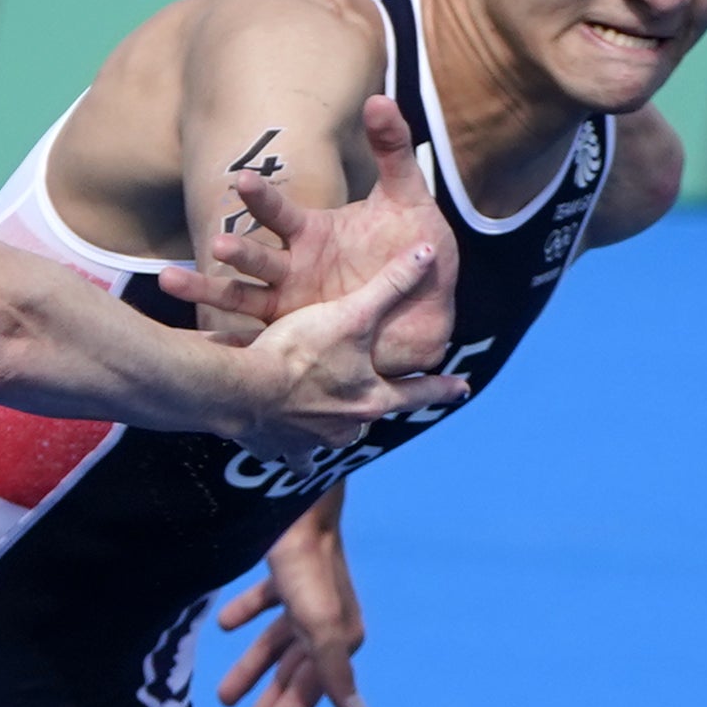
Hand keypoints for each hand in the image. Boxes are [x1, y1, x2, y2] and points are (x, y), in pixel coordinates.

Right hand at [164, 95, 461, 383]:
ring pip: (242, 297)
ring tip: (174, 283)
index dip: (262, 197)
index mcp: (312, 232)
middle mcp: (293, 267)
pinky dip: (231, 343)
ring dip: (213, 291)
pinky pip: (261, 341)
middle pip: (254, 257)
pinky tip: (201, 346)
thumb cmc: (415, 247)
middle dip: (235, 250)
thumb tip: (378, 98)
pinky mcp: (301, 338)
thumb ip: (391, 149)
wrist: (433, 307)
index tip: (243, 180)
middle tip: (217, 244)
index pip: (278, 211)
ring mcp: (293, 304)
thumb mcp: (407, 195)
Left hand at [217, 516, 365, 706]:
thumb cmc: (309, 570)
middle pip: (286, 682)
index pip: (300, 699)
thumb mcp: (320, 626)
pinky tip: (226, 625)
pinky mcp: (288, 574)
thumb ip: (333, 673)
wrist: (300, 505)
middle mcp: (323, 627)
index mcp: (334, 644)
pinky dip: (246, 617)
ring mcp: (305, 600)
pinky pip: (265, 605)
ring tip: (223, 700)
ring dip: (249, 672)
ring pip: (272, 648)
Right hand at [233, 235, 459, 460]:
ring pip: (329, 439)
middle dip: (371, 408)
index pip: (418, 392)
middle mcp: (345, 427)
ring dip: (329, 428)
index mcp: (370, 398)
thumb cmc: (300, 351)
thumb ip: (390, 285)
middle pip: (369, 418)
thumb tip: (428, 254)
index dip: (441, 387)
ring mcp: (311, 443)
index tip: (463, 389)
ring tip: (327, 419)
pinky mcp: (276, 449)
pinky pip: (288, 453)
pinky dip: (288, 447)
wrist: (243, 389)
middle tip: (375, 399)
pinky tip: (282, 438)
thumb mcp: (350, 314)